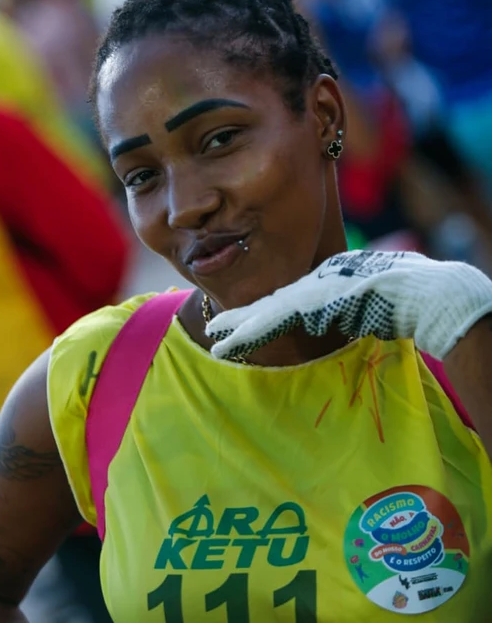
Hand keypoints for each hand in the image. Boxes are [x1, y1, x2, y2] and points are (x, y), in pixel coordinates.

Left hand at [206, 250, 491, 360]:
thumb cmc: (398, 291)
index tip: (234, 323)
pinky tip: (239, 340)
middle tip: (212, 331)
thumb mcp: (363, 297)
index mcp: (320, 284)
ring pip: (268, 314)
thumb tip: (335, 319)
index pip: (282, 303)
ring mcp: (313, 294)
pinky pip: (280, 320)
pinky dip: (258, 330)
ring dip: (242, 330)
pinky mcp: (316, 303)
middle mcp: (311, 287)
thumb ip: (342, 306)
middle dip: (239, 320)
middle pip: (268, 306)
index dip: (256, 314)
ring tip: (217, 343)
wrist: (416, 289)